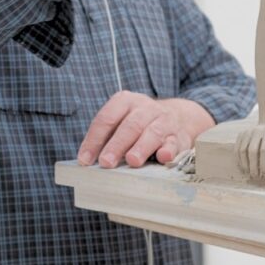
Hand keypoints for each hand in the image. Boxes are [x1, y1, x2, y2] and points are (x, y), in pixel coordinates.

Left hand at [77, 92, 214, 168]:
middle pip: (130, 125)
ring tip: (132, 161)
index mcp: (126, 101)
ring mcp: (164, 120)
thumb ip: (106, 137)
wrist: (179, 116)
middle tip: (106, 162)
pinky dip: (169, 149)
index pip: (107, 118)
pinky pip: (174, 142)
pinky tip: (163, 157)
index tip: (85, 160)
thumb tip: (88, 161)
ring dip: (142, 147)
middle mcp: (145, 108)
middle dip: (117, 145)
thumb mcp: (122, 121)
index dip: (94, 139)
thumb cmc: (140, 123)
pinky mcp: (179, 135)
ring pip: (153, 132)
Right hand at [235, 122, 264, 180]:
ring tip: (248, 173)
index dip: (263, 162)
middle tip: (255, 176)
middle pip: (252, 150)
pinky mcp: (241, 134)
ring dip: (244, 163)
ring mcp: (247, 131)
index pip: (264, 149)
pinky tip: (242, 167)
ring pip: (242, 150)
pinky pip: (237, 148)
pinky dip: (238, 159)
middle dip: (252, 165)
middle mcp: (257, 130)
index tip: (264, 173)